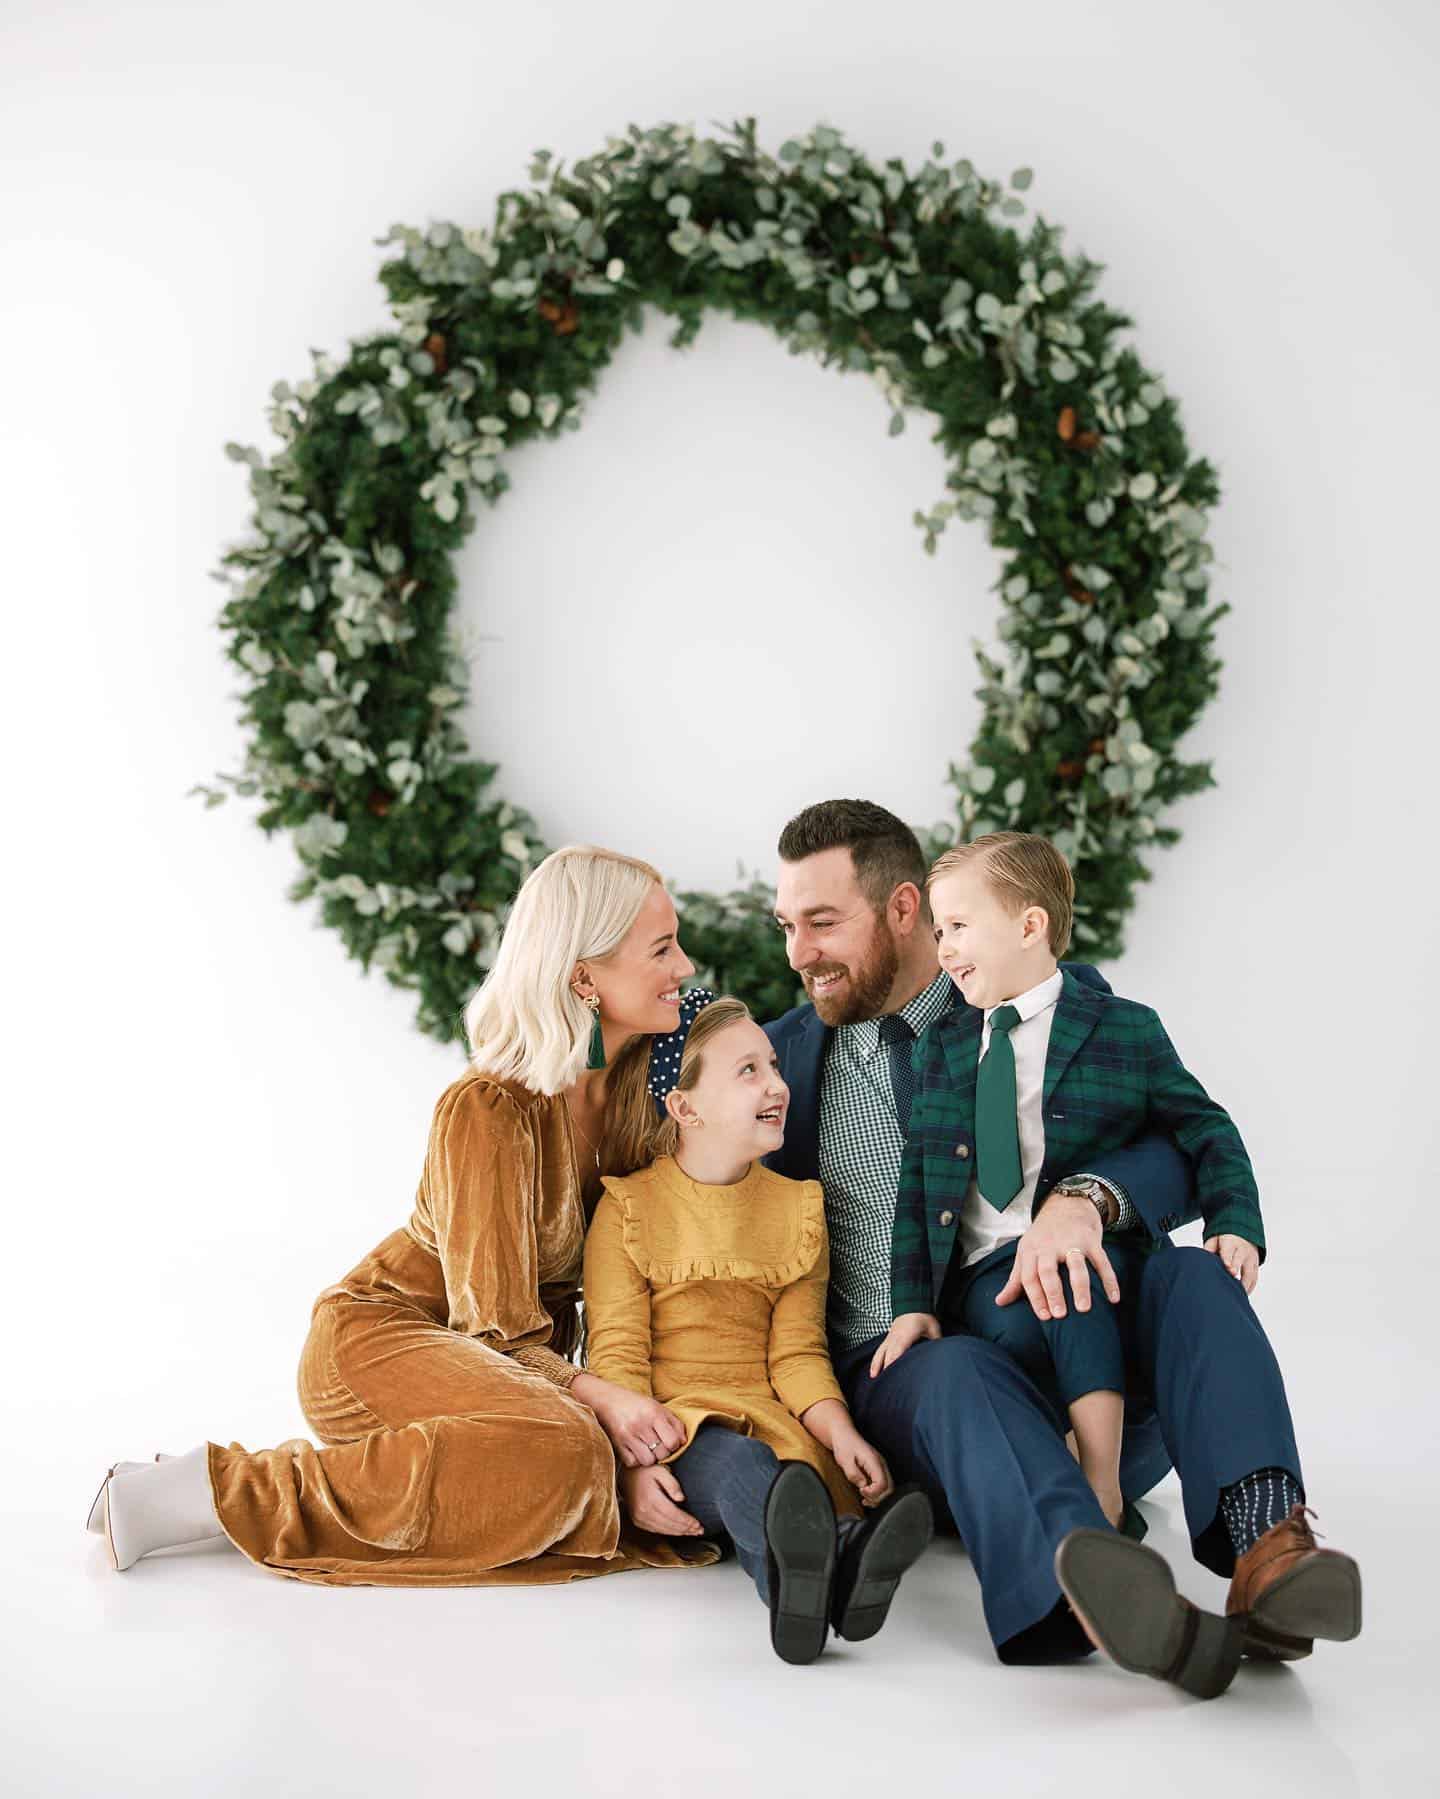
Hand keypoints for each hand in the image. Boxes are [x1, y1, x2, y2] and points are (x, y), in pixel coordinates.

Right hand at [575, 1377, 686, 1468]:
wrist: (608, 1401)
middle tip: (657, 1444)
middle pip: (662, 1453)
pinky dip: (636, 1460)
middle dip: (663, 1452)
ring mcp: (628, 1436)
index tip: (669, 1441)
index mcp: (653, 1413)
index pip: (673, 1442)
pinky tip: (635, 1449)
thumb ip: (675, 1424)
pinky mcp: (617, 1445)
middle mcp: (640, 1425)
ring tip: (646, 1448)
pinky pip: (633, 1463)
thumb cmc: (637, 1405)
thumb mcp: (658, 1407)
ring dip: (650, 1458)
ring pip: (648, 1461)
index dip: (674, 1445)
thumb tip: (683, 1443)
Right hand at [622, 1464, 705, 1536]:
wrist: (625, 1475)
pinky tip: (678, 1530)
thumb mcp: (660, 1470)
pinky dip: (669, 1532)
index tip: (699, 1524)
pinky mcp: (638, 1521)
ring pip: (664, 1530)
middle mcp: (644, 1512)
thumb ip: (672, 1484)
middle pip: (670, 1525)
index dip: (688, 1522)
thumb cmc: (644, 1471)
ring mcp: (639, 1518)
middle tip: (699, 1530)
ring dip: (679, 1533)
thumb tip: (681, 1499)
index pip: (674, 1515)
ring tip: (692, 1532)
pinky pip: (656, 1530)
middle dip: (687, 1529)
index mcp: (651, 1500)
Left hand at [831, 1428, 892, 1504]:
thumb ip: (853, 1474)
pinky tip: (866, 1495)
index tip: (861, 1491)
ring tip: (865, 1500)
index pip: (882, 1483)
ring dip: (878, 1497)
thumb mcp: (844, 1460)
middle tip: (864, 1499)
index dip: (873, 1493)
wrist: (843, 1434)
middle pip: (889, 1488)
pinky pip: (882, 1484)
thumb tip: (863, 1486)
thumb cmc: (844, 1444)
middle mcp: (881, 1464)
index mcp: (874, 1461)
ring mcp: (880, 1466)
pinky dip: (877, 1493)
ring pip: (888, 1488)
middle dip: (877, 1498)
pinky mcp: (877, 1469)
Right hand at [869, 1312, 940, 1377]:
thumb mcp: (933, 1329)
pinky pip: (880, 1349)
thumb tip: (942, 1355)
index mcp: (905, 1336)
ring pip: (880, 1352)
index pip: (897, 1352)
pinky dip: (876, 1359)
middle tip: (883, 1384)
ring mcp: (890, 1337)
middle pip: (887, 1355)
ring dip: (876, 1364)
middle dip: (884, 1369)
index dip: (893, 1364)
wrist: (913, 1304)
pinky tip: (874, 1367)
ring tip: (873, 1377)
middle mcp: (895, 1337)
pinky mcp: (888, 1337)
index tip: (891, 1376)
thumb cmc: (923, 1317)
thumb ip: (936, 1343)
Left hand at [993, 1194, 1119, 1320]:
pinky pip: (1102, 1261)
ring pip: (1076, 1265)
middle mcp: (1050, 1245)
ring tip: (1084, 1308)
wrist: (1067, 1205)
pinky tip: (1114, 1298)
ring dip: (1080, 1287)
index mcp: (1031, 1250)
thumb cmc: (1043, 1236)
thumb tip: (1000, 1302)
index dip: (1035, 1297)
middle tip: (1059, 1315)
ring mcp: (1072, 1242)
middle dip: (1053, 1292)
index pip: (1029, 1276)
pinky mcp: (1091, 1240)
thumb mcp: (1026, 1252)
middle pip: (1048, 1270)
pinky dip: (1109, 1280)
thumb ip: (1016, 1279)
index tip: (1044, 1317)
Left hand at [1205, 1234, 1259, 1293]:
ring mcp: (1251, 1258)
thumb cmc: (1225, 1239)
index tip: (1228, 1268)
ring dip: (1244, 1284)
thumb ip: (1210, 1248)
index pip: (1228, 1251)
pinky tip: (1242, 1294)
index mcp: (1231, 1242)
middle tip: (1234, 1283)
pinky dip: (1249, 1287)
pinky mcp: (1255, 1266)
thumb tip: (1204, 1258)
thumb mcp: (1215, 1239)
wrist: (1243, 1233)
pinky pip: (1254, 1278)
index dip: (1228, 1260)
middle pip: (1240, 1261)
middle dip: (1238, 1271)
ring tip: (1237, 1295)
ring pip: (1250, 1272)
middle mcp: (1243, 1250)